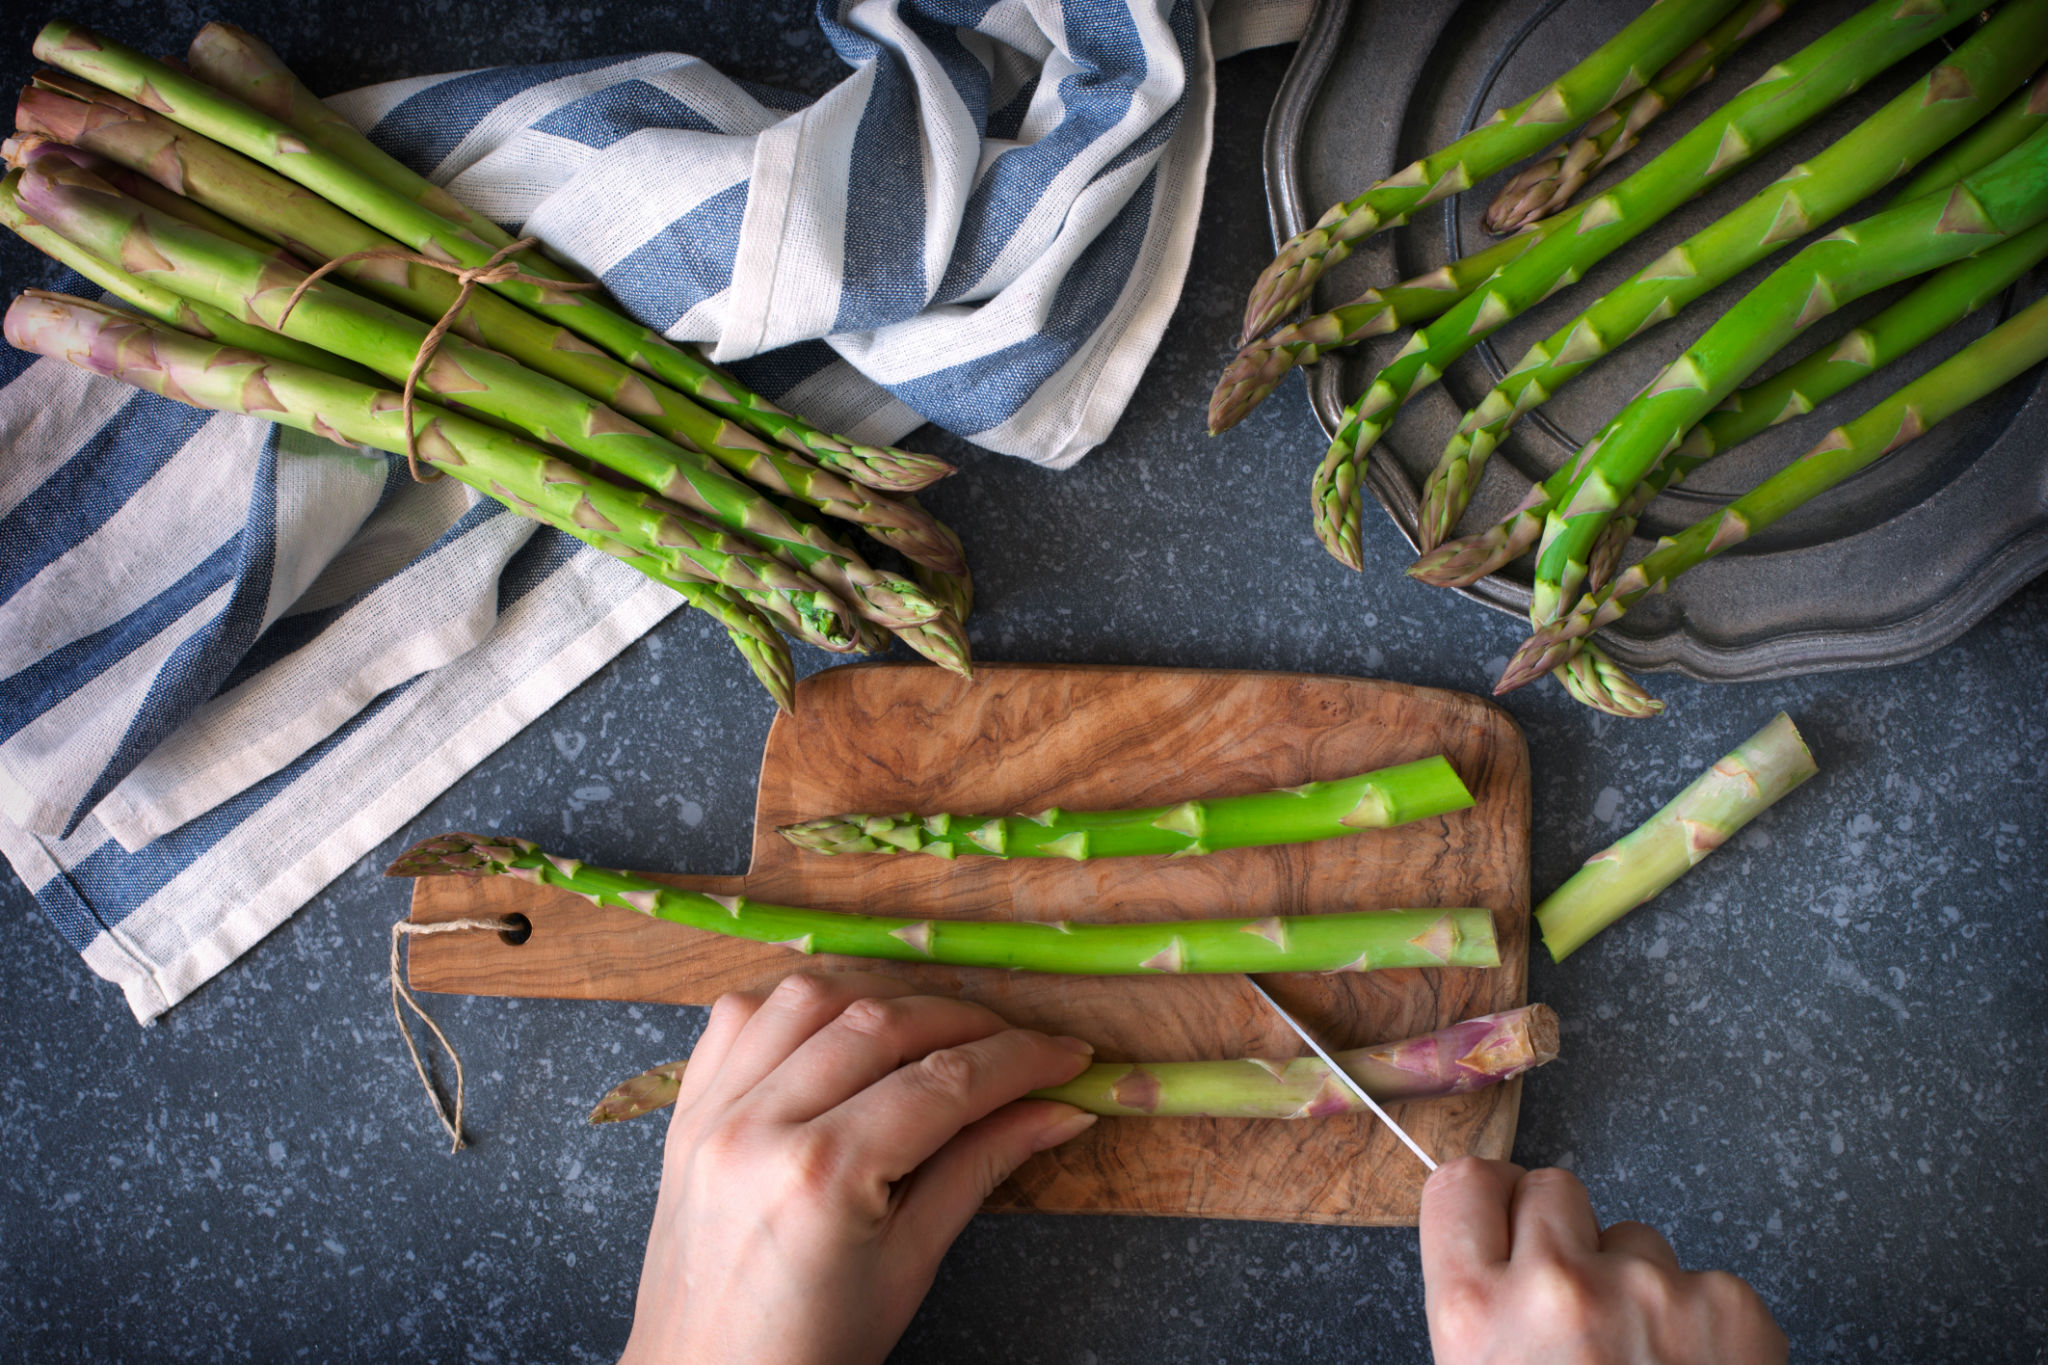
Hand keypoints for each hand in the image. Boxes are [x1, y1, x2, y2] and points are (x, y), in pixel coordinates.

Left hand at [619, 972, 1098, 1364]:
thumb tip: (1058, 1109)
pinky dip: (798, 1006)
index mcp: (820, 1176)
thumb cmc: (811, 1349)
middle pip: (880, 1024)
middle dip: (966, 1021)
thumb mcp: (910, 1265)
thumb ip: (979, 1168)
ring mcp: (711, 1111)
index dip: (1019, 1060)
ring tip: (937, 1029)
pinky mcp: (686, 1110)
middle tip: (1020, 1043)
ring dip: (883, 996)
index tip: (1068, 1055)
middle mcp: (757, 1125)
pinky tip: (841, 1028)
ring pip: (808, 997)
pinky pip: (741, 1017)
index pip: (942, 1082)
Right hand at [1420, 1158, 1786, 1364]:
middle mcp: (1554, 1285)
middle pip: (1553, 1188)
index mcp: (1474, 1314)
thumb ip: (1483, 1317)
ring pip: (1637, 1237)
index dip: (1491, 1200)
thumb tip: (1495, 1252)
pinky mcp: (1730, 1305)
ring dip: (1639, 1285)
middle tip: (1580, 1301)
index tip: (1508, 1219)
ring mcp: (1647, 1290)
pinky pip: (1708, 1281)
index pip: (1463, 1183)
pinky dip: (1707, 1324)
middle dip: (1568, 1235)